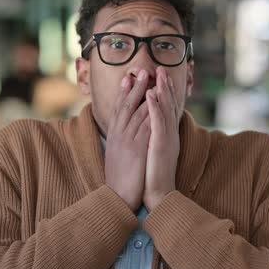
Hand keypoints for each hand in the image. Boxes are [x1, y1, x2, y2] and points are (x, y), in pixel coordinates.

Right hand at [105, 70, 151, 211]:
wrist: (117, 198)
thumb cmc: (120, 179)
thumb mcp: (118, 155)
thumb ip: (122, 141)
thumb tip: (127, 132)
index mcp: (114, 136)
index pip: (119, 109)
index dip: (123, 92)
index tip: (128, 77)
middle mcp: (118, 135)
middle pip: (126, 106)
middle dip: (133, 87)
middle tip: (140, 70)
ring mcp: (127, 141)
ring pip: (135, 112)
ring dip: (142, 94)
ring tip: (149, 79)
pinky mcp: (136, 149)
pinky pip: (144, 126)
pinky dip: (149, 112)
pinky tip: (154, 101)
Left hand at [143, 67, 179, 211]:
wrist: (158, 196)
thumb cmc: (154, 176)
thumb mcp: (155, 153)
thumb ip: (155, 138)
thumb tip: (151, 129)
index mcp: (167, 136)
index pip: (167, 109)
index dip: (165, 92)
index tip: (161, 77)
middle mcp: (170, 135)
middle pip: (169, 105)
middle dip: (165, 85)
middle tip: (160, 68)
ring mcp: (166, 139)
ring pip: (166, 110)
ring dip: (162, 90)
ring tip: (157, 74)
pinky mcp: (161, 146)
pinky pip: (158, 123)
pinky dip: (155, 108)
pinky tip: (151, 95)